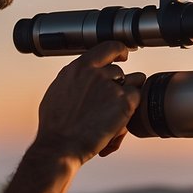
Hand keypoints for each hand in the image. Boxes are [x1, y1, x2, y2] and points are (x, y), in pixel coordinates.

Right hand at [34, 41, 143, 162]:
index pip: (107, 47)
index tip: (123, 55)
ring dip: (128, 95)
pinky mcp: (123, 101)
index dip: (119, 50)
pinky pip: (137, 98)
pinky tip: (118, 122)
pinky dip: (131, 110)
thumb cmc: (55, 126)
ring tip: (114, 114)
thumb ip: (74, 80)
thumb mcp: (57, 92)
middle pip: (118, 71)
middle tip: (110, 103)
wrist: (60, 145)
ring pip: (132, 83)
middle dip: (118, 85)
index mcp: (78, 68)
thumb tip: (80, 78)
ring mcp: (111, 85)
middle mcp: (95, 73)